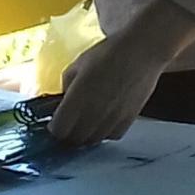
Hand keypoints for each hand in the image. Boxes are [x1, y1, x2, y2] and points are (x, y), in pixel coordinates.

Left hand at [47, 34, 164, 146]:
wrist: (140, 53)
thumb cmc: (107, 54)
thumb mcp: (78, 64)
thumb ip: (67, 84)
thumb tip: (64, 100)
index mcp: (78, 97)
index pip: (60, 129)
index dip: (54, 128)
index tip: (53, 123)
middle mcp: (94, 113)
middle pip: (76, 139)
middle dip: (68, 135)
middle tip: (67, 125)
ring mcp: (113, 119)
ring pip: (94, 140)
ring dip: (85, 136)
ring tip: (83, 124)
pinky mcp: (129, 121)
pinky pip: (112, 136)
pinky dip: (104, 133)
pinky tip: (102, 122)